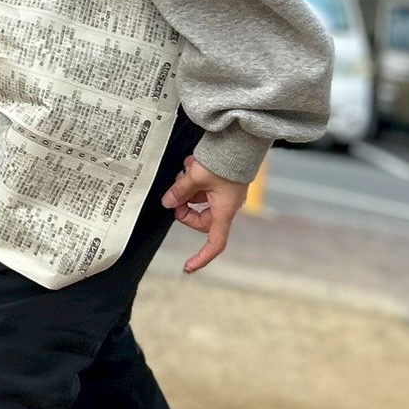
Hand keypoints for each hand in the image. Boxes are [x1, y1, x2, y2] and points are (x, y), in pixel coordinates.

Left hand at [161, 156, 246, 273]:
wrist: (240, 140)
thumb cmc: (223, 160)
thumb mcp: (195, 176)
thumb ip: (179, 191)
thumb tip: (168, 203)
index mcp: (224, 211)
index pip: (214, 243)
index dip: (201, 258)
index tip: (187, 267)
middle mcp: (226, 205)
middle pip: (201, 219)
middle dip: (185, 207)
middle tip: (174, 195)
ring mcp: (225, 194)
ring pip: (199, 200)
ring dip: (187, 189)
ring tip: (185, 170)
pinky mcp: (222, 182)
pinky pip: (203, 187)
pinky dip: (193, 178)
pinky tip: (191, 164)